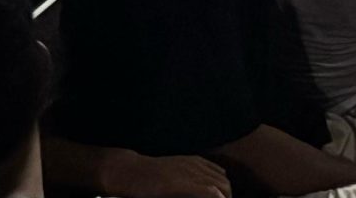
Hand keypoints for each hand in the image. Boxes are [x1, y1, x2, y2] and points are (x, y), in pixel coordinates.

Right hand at [97, 150, 230, 197]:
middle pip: (224, 182)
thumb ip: (187, 177)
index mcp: (195, 162)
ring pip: (220, 187)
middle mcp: (196, 166)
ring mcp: (189, 174)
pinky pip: (208, 192)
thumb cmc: (146, 174)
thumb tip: (203, 190)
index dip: (225, 191)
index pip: (221, 176)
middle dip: (228, 197)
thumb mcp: (172, 171)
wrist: (128, 170)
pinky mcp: (181, 184)